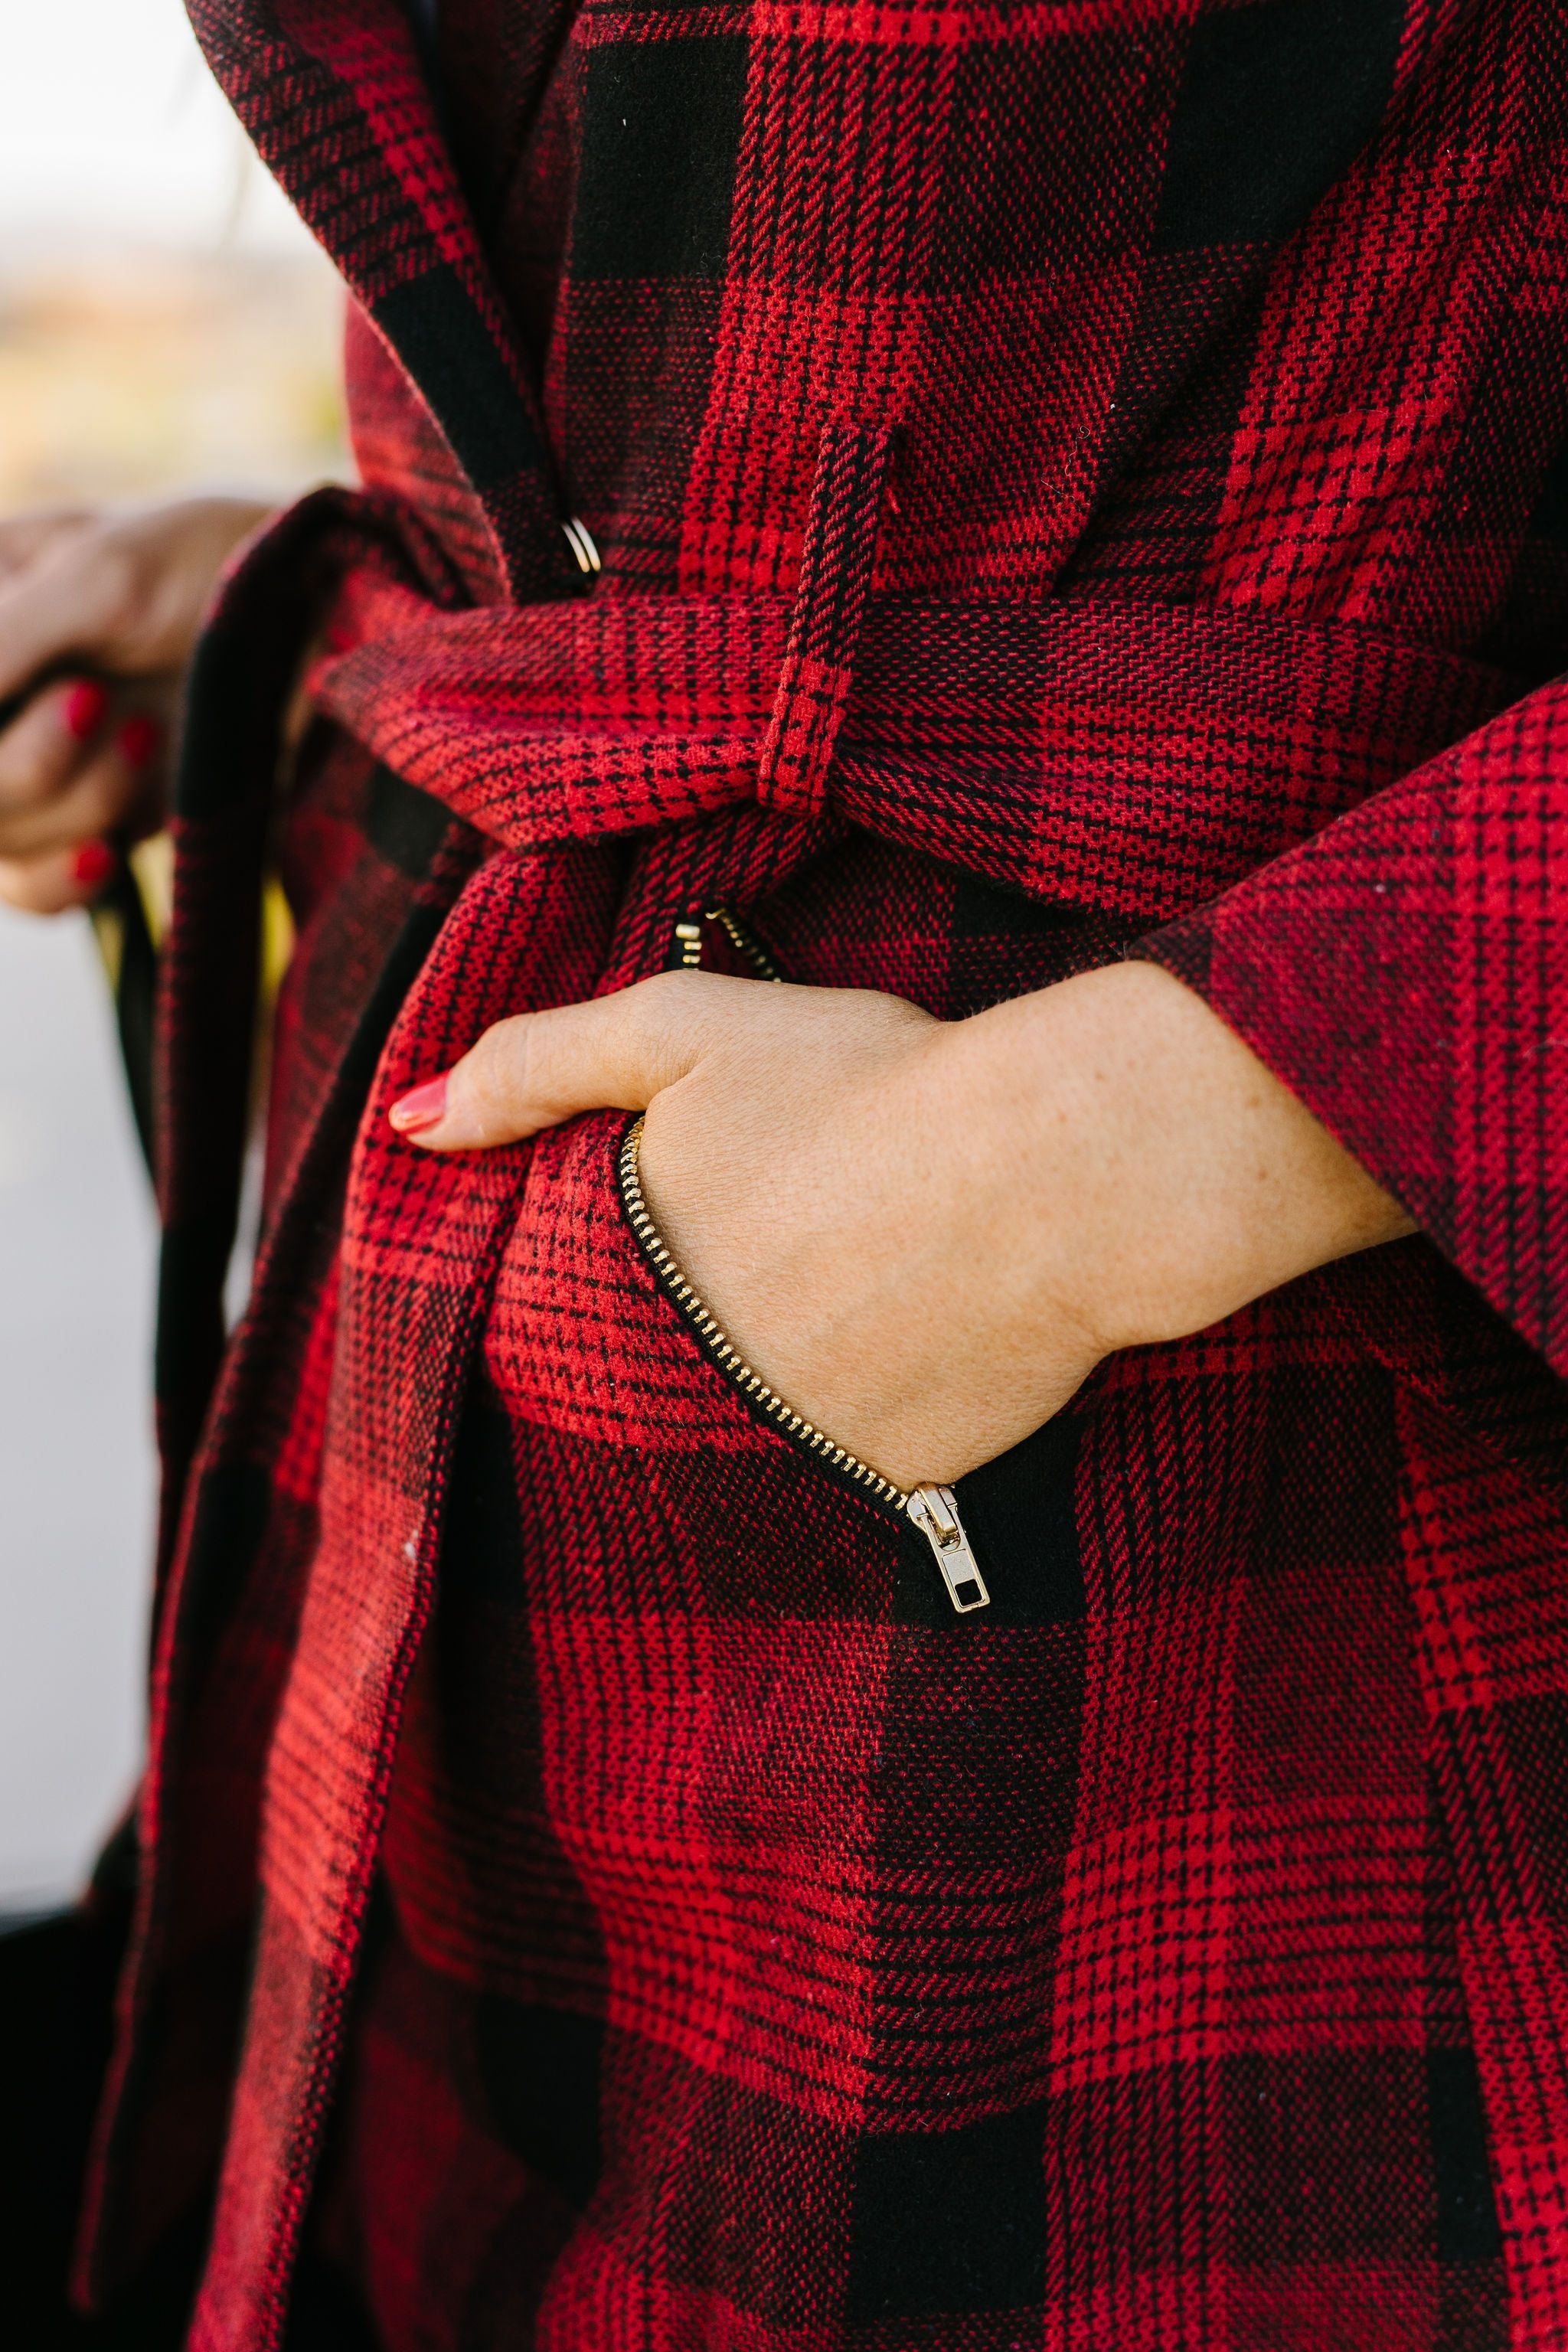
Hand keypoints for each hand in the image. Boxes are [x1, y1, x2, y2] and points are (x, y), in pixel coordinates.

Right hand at [0, 498, 273, 913]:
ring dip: (65, 804)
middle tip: (97, 703)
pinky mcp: (88, 821)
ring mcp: (30, 761)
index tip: (73, 708)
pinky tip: (107, 853)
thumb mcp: (95, 580)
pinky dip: (63, 878)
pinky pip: (30, 890)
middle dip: (22, 766)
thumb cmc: (218, 568)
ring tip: (147, 735)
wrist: (331, 627)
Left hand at [385, 959, 1413, 1488]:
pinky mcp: (890, 1484)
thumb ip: (537, 1065)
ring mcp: (794, 1449)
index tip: (689, 1237)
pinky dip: (874, 1403)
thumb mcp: (686, 1031)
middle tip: (811, 1243)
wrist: (1063, 1166)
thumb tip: (407, 1124)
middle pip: (667, 1371)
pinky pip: (854, 1454)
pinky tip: (923, 1328)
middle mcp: (694, 1390)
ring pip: (759, 1419)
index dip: (624, 1274)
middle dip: (723, 1311)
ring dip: (794, 1364)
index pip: (569, 1319)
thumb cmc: (873, 1083)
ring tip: (868, 1279)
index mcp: (633, 1284)